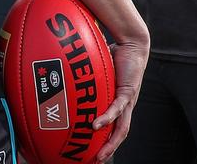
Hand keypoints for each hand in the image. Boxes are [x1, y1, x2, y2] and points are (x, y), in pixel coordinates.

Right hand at [94, 37, 148, 161]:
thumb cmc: (116, 55)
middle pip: (118, 135)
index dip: (106, 142)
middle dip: (108, 150)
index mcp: (119, 104)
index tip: (93, 152)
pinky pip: (117, 108)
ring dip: (110, 143)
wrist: (132, 44)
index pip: (113, 129)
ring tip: (99, 154)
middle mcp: (125, 106)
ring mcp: (127, 100)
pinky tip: (96, 126)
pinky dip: (107, 118)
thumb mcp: (97, 72)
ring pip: (121, 128)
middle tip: (96, 161)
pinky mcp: (127, 91)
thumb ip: (85, 78)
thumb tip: (64, 76)